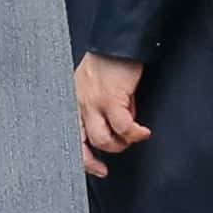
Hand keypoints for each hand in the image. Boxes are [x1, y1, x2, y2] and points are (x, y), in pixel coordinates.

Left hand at [75, 53, 149, 181]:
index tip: (96, 168)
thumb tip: (116, 130)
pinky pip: (124, 127)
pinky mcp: (111, 99)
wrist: (118, 44)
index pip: (69, 136)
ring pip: (102, 139)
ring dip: (119, 144)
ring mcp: (93, 103)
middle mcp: (78, 104)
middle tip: (105, 168)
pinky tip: (144, 132)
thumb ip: (99, 108)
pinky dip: (135, 133)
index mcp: (73, 102)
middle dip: (94, 160)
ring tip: (132, 138)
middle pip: (80, 143)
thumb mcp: (96, 87)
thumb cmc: (109, 63)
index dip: (81, 157)